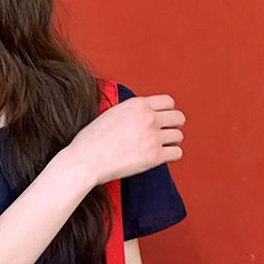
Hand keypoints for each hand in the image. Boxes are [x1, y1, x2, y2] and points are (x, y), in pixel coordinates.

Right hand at [69, 95, 184, 186]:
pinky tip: (160, 157)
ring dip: (171, 142)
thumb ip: (133, 110)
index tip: (162, 120)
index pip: (169, 102)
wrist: (84, 161)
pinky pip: (177, 153)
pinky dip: (171, 155)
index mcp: (137, 104)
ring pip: (179, 136)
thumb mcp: (112, 112)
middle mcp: (148, 118)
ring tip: (159, 147)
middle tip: (164, 134)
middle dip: (173, 126)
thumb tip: (147, 113)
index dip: (167, 112)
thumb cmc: (92, 140)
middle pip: (179, 118)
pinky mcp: (154, 156)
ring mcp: (152, 137)